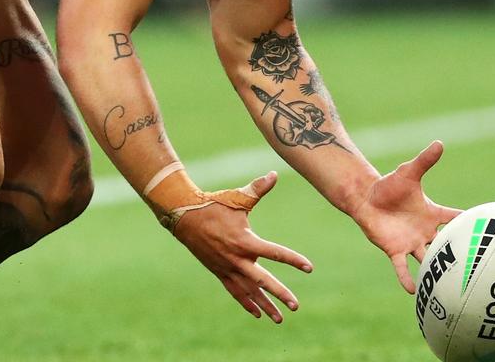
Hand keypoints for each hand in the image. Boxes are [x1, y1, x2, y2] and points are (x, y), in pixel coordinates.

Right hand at [172, 172, 312, 322]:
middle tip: (296, 306)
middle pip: (263, 281)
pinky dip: (247, 303)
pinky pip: (235, 292)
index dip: (293, 260)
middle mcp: (237, 259)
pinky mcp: (220, 272)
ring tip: (280, 319)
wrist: (185, 217)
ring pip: (250, 292)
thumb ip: (258, 189)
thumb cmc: (214, 205)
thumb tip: (274, 175)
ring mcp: (227, 268)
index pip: (274, 252)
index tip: (309, 268)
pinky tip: (257, 314)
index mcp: (245, 241)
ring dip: (265, 305)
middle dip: (280, 294)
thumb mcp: (237, 198)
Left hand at [351, 140, 461, 293]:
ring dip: (438, 273)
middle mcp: (425, 232)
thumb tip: (438, 143)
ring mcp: (411, 242)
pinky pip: (402, 267)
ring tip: (452, 288)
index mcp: (432, 214)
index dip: (474, 223)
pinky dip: (408, 278)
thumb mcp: (409, 172)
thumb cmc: (389, 186)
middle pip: (448, 246)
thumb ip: (424, 161)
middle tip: (482, 267)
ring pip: (429, 260)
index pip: (457, 219)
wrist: (365, 197)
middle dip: (463, 256)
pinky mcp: (394, 249)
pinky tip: (414, 291)